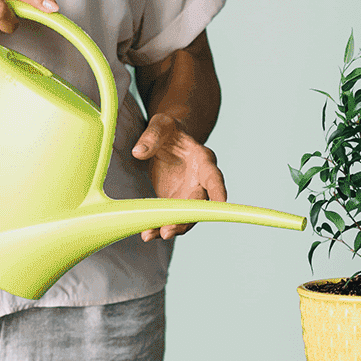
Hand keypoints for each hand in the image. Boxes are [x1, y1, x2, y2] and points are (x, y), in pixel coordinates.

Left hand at [131, 112, 226, 240]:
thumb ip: (152, 136)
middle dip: (186, 219)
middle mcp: (200, 181)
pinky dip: (159, 226)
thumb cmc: (169, 129)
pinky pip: (170, 218)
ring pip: (185, 217)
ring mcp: (188, 194)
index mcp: (202, 159)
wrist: (169, 140)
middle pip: (199, 204)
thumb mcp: (161, 124)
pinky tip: (147, 233)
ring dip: (171, 227)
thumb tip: (138, 151)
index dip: (218, 190)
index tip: (221, 204)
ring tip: (150, 235)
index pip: (213, 176)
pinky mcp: (175, 202)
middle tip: (168, 230)